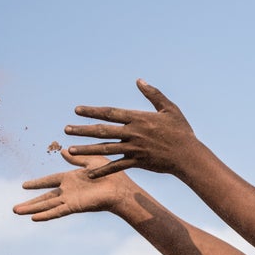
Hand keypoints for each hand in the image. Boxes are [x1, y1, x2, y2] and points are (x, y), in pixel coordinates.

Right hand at [13, 146, 131, 220]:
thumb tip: (64, 150)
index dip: (37, 183)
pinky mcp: (75, 206)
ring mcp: (70, 199)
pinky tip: (34, 218)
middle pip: (44, 198)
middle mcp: (68, 191)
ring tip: (16, 212)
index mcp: (71, 179)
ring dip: (32, 209)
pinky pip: (57, 211)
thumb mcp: (90, 161)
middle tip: (14, 209)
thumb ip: (75, 158)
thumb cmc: (111, 174)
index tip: (24, 185)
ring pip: (47, 205)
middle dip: (29, 203)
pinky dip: (46, 215)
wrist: (121, 187)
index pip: (49, 181)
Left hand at [63, 79, 195, 178]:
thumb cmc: (181, 131)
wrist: (188, 155)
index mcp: (138, 118)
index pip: (110, 113)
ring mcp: (134, 149)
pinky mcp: (137, 162)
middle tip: (66, 129)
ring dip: (86, 149)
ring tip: (70, 149)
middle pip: (102, 131)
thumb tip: (139, 80)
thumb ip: (153, 94)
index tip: (77, 110)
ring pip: (105, 149)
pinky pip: (116, 167)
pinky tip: (89, 174)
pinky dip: (102, 171)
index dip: (92, 111)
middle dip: (82, 130)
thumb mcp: (169, 108)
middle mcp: (133, 133)